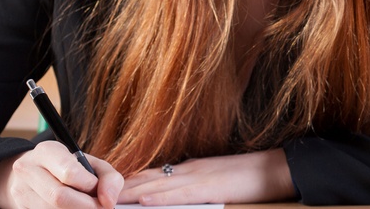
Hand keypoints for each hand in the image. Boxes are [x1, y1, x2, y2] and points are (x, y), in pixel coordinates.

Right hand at [0, 140, 122, 207]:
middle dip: (87, 206)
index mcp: (47, 151)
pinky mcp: (20, 208)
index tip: (103, 194)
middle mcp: (28, 170)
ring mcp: (21, 191)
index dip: (90, 187)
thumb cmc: (67, 167)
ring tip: (87, 205)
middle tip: (102, 207)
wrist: (30, 173)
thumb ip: (107, 177)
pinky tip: (73, 208)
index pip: (69, 172)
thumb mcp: (89, 163)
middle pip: (59, 197)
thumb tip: (109, 200)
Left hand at [118, 149, 294, 204]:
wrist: (276, 168)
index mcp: (190, 167)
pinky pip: (180, 193)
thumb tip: (170, 192)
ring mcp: (199, 177)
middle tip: (93, 196)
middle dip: (118, 188)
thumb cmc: (249, 176)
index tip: (102, 189)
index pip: (149, 174)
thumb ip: (192, 183)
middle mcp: (189, 169)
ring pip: (157, 185)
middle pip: (146, 178)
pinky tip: (143, 202)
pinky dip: (159, 197)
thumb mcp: (215, 178)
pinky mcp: (210, 188)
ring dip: (129, 194)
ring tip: (106, 201)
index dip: (124, 182)